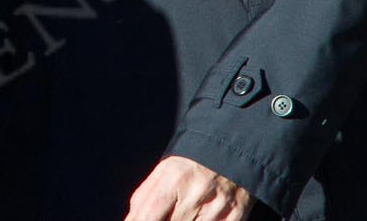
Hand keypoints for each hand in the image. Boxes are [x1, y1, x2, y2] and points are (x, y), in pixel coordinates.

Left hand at [125, 155, 255, 220]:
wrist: (231, 152)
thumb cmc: (188, 168)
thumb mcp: (162, 174)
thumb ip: (143, 199)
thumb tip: (131, 220)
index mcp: (173, 178)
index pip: (148, 215)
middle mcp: (196, 192)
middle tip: (169, 213)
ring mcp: (218, 207)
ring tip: (184, 214)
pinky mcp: (236, 217)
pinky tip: (199, 217)